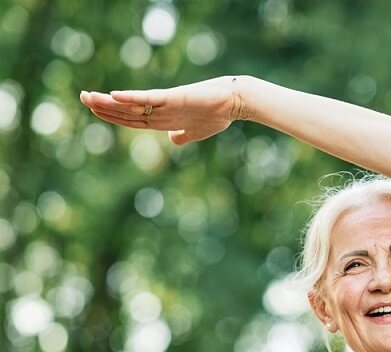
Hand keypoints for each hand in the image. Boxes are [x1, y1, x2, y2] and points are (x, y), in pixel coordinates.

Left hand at [79, 76, 241, 144]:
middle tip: (81, 97)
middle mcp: (160, 110)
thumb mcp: (195, 132)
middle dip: (103, 105)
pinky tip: (115, 95)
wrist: (233, 103)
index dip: (112, 116)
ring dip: (109, 101)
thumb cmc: (217, 115)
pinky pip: (148, 98)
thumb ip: (182, 136)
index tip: (94, 111)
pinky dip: (132, 97)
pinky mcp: (172, 97)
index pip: (131, 119)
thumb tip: (172, 140)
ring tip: (88, 96)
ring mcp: (165, 103)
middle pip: (126, 110)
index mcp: (163, 119)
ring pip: (131, 104)